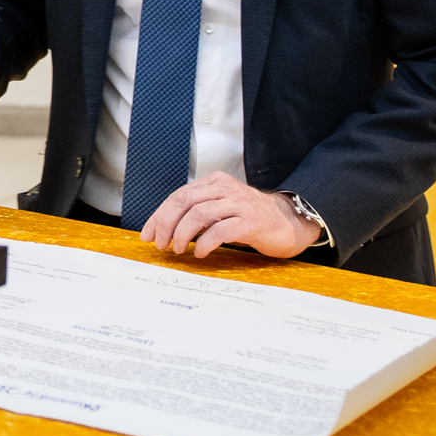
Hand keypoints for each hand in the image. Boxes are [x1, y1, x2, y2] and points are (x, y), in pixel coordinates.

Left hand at [140, 171, 321, 260]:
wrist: (288, 222)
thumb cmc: (250, 219)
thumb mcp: (222, 208)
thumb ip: (198, 212)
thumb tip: (164, 229)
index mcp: (214, 182)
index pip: (178, 196)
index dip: (159, 216)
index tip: (148, 235)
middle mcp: (225, 188)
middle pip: (184, 201)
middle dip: (166, 224)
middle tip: (160, 244)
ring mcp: (239, 203)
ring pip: (199, 214)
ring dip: (182, 235)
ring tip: (179, 250)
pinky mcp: (251, 221)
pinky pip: (221, 230)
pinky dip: (205, 243)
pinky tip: (200, 253)